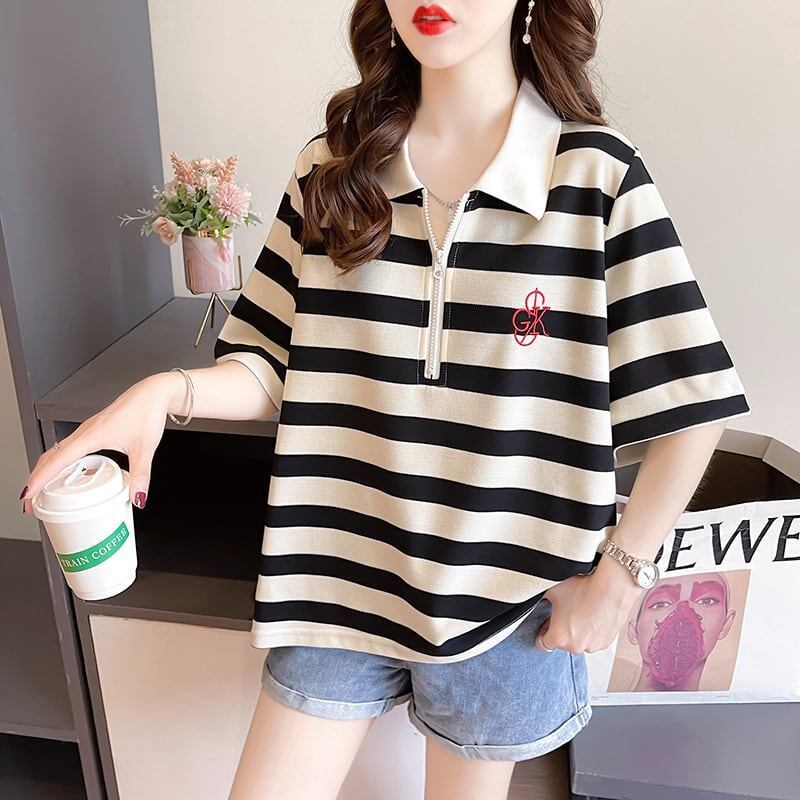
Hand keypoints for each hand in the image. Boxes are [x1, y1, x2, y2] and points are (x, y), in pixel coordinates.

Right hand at [20, 372, 180, 513]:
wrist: (154, 394)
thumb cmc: (147, 412)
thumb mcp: (145, 448)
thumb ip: (141, 475)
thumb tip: (137, 497)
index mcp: (92, 434)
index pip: (58, 460)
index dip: (41, 477)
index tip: (29, 493)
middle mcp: (86, 431)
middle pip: (51, 456)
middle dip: (37, 477)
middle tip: (30, 500)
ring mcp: (88, 429)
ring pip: (58, 450)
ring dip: (46, 469)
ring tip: (42, 490)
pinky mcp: (94, 429)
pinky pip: (69, 447)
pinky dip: (59, 461)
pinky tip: (66, 472)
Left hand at [533, 555, 644, 653]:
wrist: (613, 587)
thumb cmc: (584, 588)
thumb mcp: (551, 591)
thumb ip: (539, 602)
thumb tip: (536, 603)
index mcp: (558, 637)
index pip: (542, 644)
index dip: (542, 632)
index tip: (546, 624)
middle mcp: (575, 647)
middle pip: (561, 642)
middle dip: (561, 629)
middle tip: (566, 611)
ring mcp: (593, 646)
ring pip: (578, 641)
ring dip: (578, 631)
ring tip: (581, 611)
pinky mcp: (606, 643)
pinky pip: (593, 639)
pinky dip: (592, 631)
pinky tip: (592, 614)